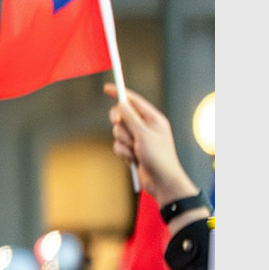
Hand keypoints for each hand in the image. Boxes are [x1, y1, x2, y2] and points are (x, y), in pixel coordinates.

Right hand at [105, 84, 198, 204]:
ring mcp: (138, 139)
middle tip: (118, 124)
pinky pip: (118, 145)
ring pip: (118, 132)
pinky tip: (133, 159)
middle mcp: (145, 127)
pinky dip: (122, 152)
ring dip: (123, 142)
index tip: (107, 88)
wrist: (161, 181)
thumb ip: (130, 118)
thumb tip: (121, 104)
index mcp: (153, 119)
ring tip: (134, 150)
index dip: (120, 93)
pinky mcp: (132, 150)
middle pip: (122, 116)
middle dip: (119, 123)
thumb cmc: (159, 157)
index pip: (134, 101)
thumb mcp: (144, 134)